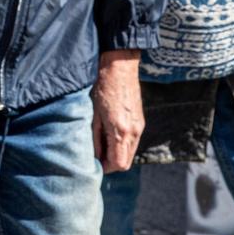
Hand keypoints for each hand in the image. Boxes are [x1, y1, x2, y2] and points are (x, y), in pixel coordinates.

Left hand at [91, 49, 143, 172]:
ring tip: (101, 146)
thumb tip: (94, 156)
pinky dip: (122, 145)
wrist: (120, 66)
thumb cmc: (101, 87)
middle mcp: (134, 132)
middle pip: (126, 162)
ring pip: (130, 153)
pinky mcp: (140, 121)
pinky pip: (133, 142)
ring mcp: (140, 127)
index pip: (118, 164)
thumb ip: (95, 137)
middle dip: (111, 163)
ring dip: (116, 154)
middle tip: (95, 157)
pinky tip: (109, 136)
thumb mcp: (93, 113)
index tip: (93, 164)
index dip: (105, 167)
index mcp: (121, 131)